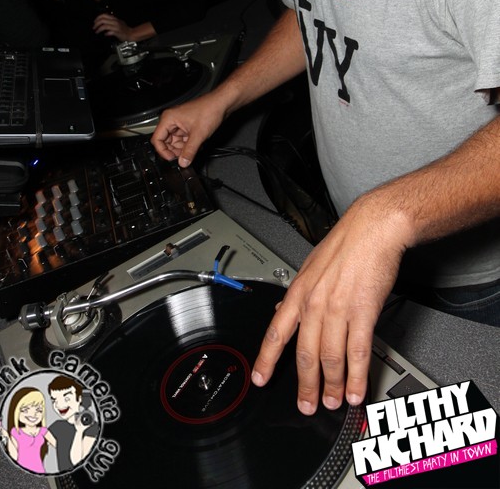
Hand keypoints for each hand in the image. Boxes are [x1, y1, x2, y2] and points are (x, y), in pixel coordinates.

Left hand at [93, 13, 131, 40]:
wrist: (131, 33)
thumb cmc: (124, 29)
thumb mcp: (117, 22)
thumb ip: (111, 21)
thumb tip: (103, 21)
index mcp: (114, 18)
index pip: (103, 15)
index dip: (97, 18)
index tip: (94, 22)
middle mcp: (114, 21)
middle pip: (102, 20)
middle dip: (96, 24)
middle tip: (94, 28)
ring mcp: (116, 27)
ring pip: (104, 26)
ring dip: (99, 29)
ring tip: (96, 32)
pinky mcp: (117, 32)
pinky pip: (109, 32)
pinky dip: (106, 33)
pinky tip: (105, 34)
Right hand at [151, 92, 228, 166]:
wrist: (221, 103)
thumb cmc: (209, 110)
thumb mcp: (198, 135)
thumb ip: (189, 151)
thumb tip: (183, 163)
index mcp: (169, 119)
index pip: (157, 139)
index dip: (163, 151)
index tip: (171, 159)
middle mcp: (172, 120)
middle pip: (166, 142)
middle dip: (175, 150)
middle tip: (184, 157)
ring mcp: (179, 123)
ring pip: (176, 142)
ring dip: (184, 148)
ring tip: (194, 150)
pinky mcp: (187, 126)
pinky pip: (183, 139)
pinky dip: (189, 144)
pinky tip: (197, 145)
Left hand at [251, 193, 406, 412]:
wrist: (373, 229)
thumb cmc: (346, 244)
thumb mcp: (311, 266)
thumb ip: (298, 293)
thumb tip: (283, 309)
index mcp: (299, 292)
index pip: (276, 332)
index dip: (267, 359)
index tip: (260, 379)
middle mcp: (315, 303)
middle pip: (305, 354)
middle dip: (305, 385)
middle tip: (307, 405)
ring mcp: (338, 309)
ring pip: (331, 358)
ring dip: (332, 386)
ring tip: (334, 402)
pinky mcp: (363, 312)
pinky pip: (357, 352)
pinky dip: (357, 376)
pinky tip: (357, 390)